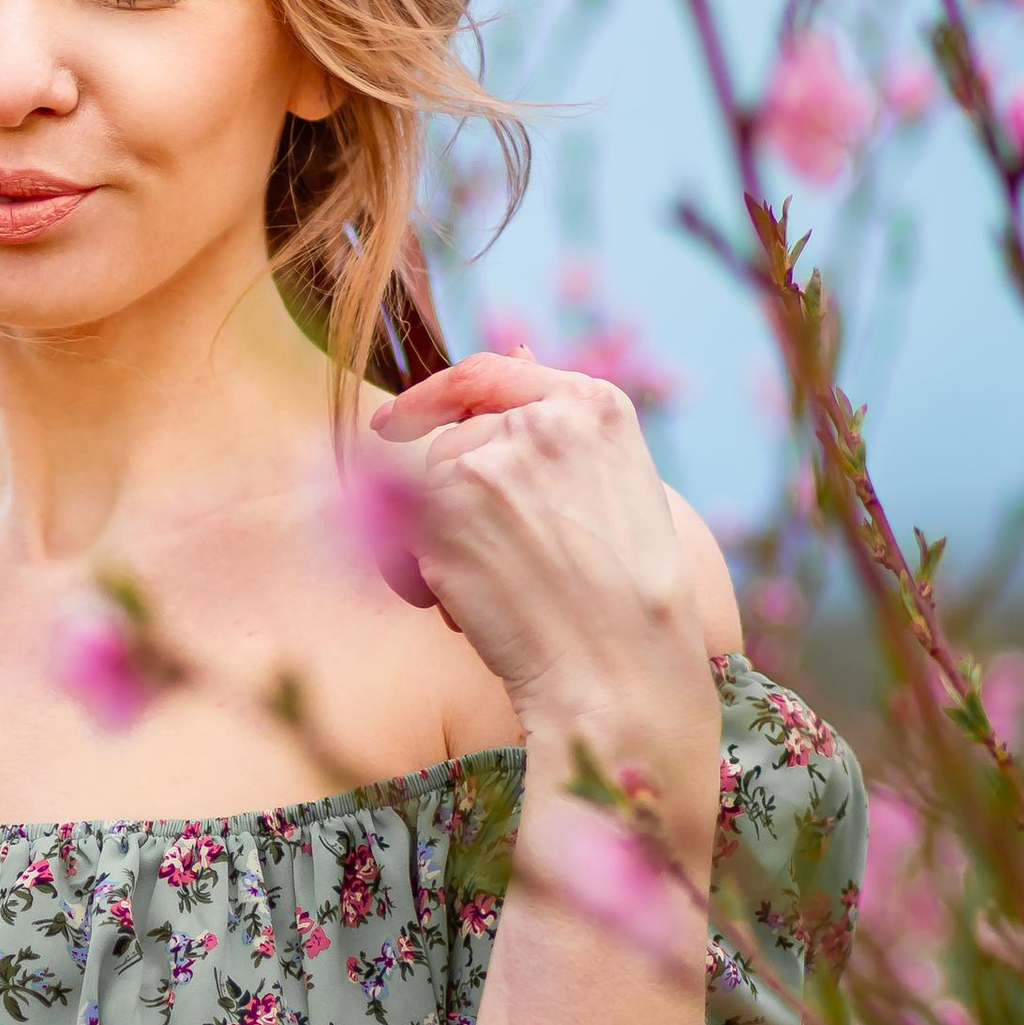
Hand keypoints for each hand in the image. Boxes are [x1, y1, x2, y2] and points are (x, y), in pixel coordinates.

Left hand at [368, 352, 721, 773]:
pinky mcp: (441, 510)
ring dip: (441, 540)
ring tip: (500, 591)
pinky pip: (398, 534)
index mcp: (594, 404)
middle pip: (454, 442)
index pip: (489, 374)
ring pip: (425, 489)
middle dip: (455, 501)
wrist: (621, 668)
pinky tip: (466, 608)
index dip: (435, 396)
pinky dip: (416, 573)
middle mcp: (538, 419)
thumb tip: (513, 356)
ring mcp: (486, 460)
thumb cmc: (627, 597)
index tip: (396, 421)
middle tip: (502, 564)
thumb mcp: (615, 485)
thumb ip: (557, 425)